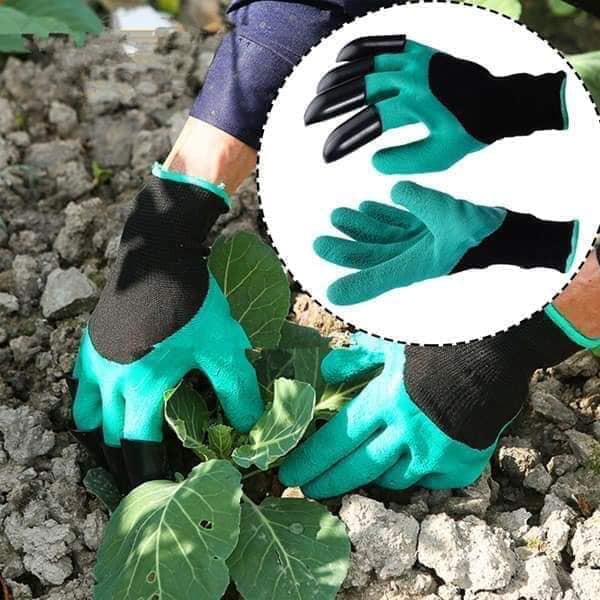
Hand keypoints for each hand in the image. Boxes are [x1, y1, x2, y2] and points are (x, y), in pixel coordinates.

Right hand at [70, 164, 262, 491]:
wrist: (157, 254)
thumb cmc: (192, 301)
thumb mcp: (223, 346)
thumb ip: (237, 389)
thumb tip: (251, 426)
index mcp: (142, 388)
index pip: (139, 449)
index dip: (151, 475)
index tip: (163, 490)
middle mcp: (110, 382)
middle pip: (109, 440)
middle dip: (125, 464)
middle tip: (142, 479)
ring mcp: (96, 362)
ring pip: (87, 416)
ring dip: (101, 438)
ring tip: (119, 452)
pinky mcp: (91, 343)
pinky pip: (80, 385)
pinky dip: (89, 405)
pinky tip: (104, 406)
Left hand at [279, 306, 593, 498]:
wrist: (498, 352)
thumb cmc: (439, 340)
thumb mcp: (392, 339)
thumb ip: (356, 357)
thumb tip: (328, 369)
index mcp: (385, 401)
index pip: (337, 440)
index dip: (310, 460)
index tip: (289, 474)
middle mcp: (407, 433)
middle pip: (358, 467)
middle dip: (327, 481)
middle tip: (304, 490)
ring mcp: (436, 453)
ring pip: (392, 479)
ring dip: (371, 476)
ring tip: (355, 472)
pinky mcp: (461, 464)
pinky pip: (428, 479)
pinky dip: (413, 472)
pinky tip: (405, 464)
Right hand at [305, 36, 567, 171]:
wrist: (499, 102)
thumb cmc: (469, 133)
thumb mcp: (439, 157)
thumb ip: (405, 161)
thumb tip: (373, 162)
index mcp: (415, 105)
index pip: (369, 122)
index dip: (344, 139)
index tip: (327, 155)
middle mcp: (411, 79)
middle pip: (360, 88)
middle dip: (330, 104)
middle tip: (309, 117)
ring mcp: (415, 61)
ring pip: (367, 64)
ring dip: (340, 77)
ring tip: (319, 90)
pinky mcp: (420, 51)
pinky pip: (385, 44)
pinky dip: (362, 49)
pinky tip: (343, 57)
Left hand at [315, 181, 577, 304]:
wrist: (515, 217)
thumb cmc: (486, 221)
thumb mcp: (449, 219)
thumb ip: (414, 214)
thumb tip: (393, 191)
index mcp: (420, 264)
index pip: (376, 270)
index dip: (349, 269)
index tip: (324, 269)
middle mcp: (419, 255)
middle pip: (375, 253)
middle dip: (348, 243)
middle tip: (322, 235)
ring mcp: (425, 239)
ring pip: (385, 235)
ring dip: (362, 225)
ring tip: (339, 214)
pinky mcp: (432, 223)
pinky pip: (401, 222)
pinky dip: (384, 214)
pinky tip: (367, 205)